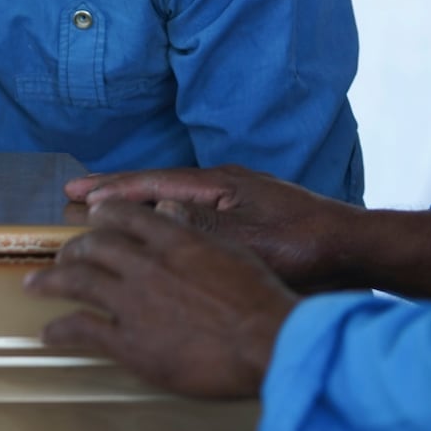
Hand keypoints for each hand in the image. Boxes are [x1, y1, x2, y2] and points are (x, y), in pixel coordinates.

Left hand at [24, 199, 296, 398]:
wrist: (268, 342)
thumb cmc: (261, 300)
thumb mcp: (231, 252)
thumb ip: (194, 230)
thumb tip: (167, 208)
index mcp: (173, 240)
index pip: (126, 217)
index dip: (104, 215)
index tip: (93, 215)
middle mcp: (146, 265)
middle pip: (94, 247)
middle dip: (74, 250)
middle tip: (62, 256)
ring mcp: (133, 303)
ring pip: (77, 282)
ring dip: (50, 281)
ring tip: (34, 284)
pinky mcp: (129, 342)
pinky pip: (82, 330)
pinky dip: (61, 330)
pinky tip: (49, 333)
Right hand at [62, 165, 361, 289]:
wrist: (354, 250)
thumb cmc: (302, 246)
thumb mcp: (243, 238)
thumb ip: (197, 224)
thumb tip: (156, 208)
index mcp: (217, 183)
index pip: (152, 181)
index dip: (112, 188)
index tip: (76, 191)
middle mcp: (224, 182)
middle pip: (157, 182)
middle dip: (116, 189)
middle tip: (77, 192)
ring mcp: (237, 196)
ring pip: (174, 196)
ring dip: (138, 202)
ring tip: (106, 209)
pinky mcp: (249, 214)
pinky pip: (191, 209)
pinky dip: (163, 214)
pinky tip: (156, 226)